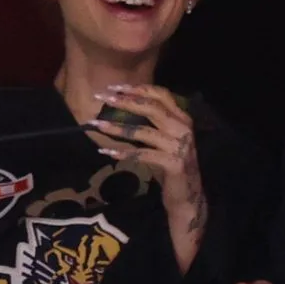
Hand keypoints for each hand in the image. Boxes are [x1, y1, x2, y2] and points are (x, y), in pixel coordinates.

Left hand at [90, 85, 206, 269]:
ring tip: (97, 124)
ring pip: (144, 131)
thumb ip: (150, 123)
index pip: (161, 94)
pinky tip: (107, 151)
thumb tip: (120, 107)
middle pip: (152, 108)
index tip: (113, 87)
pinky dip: (124, 152)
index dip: (137, 89)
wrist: (186, 196)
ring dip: (118, 127)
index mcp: (182, 118)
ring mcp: (180, 146)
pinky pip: (143, 154)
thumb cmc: (170, 166)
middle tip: (102, 98)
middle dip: (125, 101)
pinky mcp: (174, 163)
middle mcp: (184, 128)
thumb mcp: (163, 139)